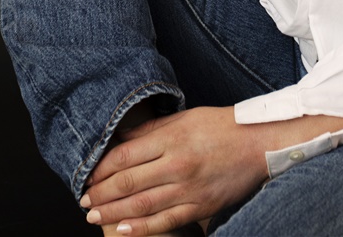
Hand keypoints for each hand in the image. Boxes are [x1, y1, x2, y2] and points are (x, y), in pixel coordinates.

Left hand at [81, 107, 266, 235]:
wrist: (259, 143)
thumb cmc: (221, 126)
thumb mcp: (184, 117)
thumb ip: (150, 130)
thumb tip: (120, 139)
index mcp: (171, 138)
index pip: (124, 156)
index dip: (100, 169)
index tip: (87, 176)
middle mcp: (177, 164)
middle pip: (128, 182)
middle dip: (101, 193)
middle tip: (84, 200)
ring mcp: (189, 188)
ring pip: (142, 205)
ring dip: (113, 212)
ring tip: (93, 216)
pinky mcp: (200, 206)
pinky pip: (165, 221)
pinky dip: (141, 228)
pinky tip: (122, 229)